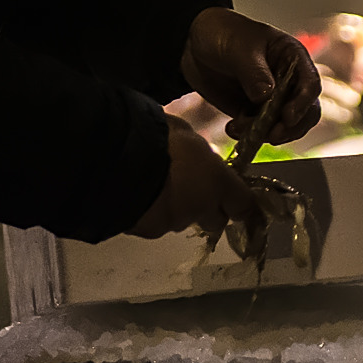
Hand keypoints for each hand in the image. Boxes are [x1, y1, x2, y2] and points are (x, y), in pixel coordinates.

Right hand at [127, 114, 259, 237]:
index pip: (244, 205)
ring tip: (157, 187)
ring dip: (177, 208)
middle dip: (207, 209)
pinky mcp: (148, 231)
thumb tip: (197, 151)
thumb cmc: (156, 136)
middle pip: (215, 220)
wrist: (118, 160)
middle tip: (191, 188)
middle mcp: (201, 207)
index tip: (239, 202)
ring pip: (183, 221)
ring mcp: (174, 222)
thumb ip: (196, 148)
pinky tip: (139, 197)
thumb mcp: (183, 131)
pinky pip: (156, 224)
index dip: (241, 204)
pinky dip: (151, 213)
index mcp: (218, 181)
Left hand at [179, 7, 321, 146]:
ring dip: (266, 133)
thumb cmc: (222, 32)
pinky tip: (232, 129)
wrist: (191, 42)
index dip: (303, 103)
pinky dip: (249, 135)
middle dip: (290, 127)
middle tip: (271, 135)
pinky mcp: (253, 111)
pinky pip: (259, 131)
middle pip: (304, 112)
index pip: (310, 84)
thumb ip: (254, 72)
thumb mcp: (240, 48)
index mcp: (292, 58)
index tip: (287, 116)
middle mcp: (287, 80)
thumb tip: (266, 97)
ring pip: (283, 126)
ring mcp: (271, 98)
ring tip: (241, 129)